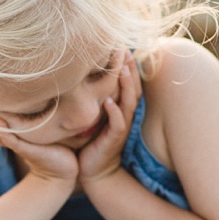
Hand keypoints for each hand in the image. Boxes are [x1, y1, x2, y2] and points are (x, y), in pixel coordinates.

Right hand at [0, 111, 79, 189]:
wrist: (63, 170)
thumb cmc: (53, 146)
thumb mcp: (40, 128)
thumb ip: (32, 115)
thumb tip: (30, 94)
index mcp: (11, 135)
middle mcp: (11, 141)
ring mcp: (20, 146)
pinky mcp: (30, 151)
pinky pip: (14, 142)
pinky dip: (6, 134)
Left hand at [78, 52, 141, 186]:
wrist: (94, 171)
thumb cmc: (92, 142)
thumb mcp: (95, 117)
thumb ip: (96, 99)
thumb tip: (84, 78)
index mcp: (122, 110)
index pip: (129, 84)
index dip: (129, 67)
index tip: (123, 48)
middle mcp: (125, 116)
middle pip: (133, 89)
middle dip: (131, 70)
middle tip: (127, 50)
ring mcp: (121, 128)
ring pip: (129, 103)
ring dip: (126, 86)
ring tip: (123, 69)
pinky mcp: (113, 140)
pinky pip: (118, 124)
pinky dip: (114, 112)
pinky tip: (109, 101)